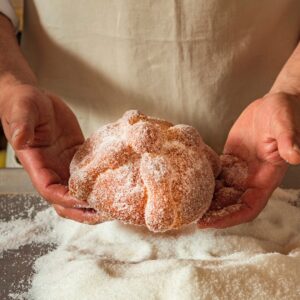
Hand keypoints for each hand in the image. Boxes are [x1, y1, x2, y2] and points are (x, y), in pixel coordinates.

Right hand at [0, 83, 100, 222]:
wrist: (34, 98)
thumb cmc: (23, 104)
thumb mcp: (21, 110)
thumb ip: (21, 125)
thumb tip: (21, 140)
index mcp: (36, 164)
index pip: (50, 191)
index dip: (67, 199)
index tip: (86, 201)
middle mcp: (51, 169)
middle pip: (65, 201)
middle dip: (83, 210)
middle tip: (105, 212)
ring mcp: (64, 164)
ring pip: (78, 191)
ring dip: (93, 201)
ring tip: (114, 205)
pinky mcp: (76, 156)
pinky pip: (88, 174)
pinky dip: (99, 182)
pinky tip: (115, 184)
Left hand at [198, 92, 299, 227]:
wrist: (272, 104)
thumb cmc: (283, 112)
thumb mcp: (285, 124)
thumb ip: (288, 140)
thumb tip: (296, 156)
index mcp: (266, 177)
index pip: (248, 207)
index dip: (230, 218)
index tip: (210, 223)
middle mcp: (252, 179)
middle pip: (231, 205)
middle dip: (213, 214)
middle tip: (191, 217)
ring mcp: (240, 171)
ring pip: (222, 193)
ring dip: (207, 200)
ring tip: (187, 204)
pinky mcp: (230, 161)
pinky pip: (216, 177)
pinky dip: (205, 183)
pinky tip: (190, 184)